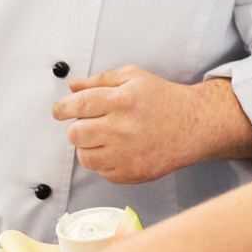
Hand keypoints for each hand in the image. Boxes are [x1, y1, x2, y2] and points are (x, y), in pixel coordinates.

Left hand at [52, 67, 209, 182]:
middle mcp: (124, 128)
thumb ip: (100, 80)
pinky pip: (101, 171)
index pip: (79, 105)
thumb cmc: (163, 99)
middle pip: (76, 134)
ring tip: (107, 136)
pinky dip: (104, 161)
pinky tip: (120, 149)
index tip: (59, 110)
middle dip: (77, 127)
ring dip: (89, 146)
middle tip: (90, 123)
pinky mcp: (131, 173)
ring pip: (84, 156)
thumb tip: (73, 87)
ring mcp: (127, 154)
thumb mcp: (134, 78)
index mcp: (124, 100)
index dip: (62, 108)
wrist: (193, 125)